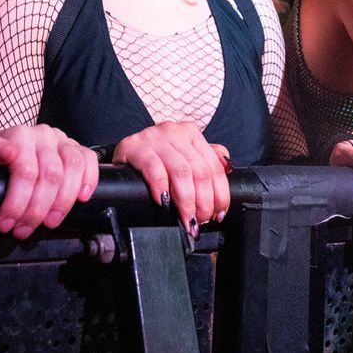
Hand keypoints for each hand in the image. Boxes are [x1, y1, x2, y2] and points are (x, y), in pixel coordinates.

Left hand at [0, 123, 100, 238]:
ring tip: (49, 223)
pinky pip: (89, 160)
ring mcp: (61, 140)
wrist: (4, 148)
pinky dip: (89, 180)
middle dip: (37, 209)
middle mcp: (43, 135)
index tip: (6, 223)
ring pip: (73, 168)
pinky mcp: (75, 147)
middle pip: (50, 174)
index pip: (25, 170)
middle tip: (23, 230)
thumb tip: (7, 153)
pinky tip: (81, 199)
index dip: (17, 201)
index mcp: (19, 135)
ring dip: (63, 202)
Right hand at [114, 122, 231, 235]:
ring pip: (180, 171)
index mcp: (191, 134)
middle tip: (200, 220)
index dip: (220, 193)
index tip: (218, 213)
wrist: (123, 153)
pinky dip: (161, 188)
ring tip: (186, 218)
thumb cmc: (155, 158)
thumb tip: (229, 168)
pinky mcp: (135, 147)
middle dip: (204, 201)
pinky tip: (163, 203)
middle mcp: (175, 132)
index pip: (214, 165)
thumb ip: (207, 159)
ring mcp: (154, 138)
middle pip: (199, 170)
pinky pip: (153, 169)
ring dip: (186, 200)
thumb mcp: (183, 155)